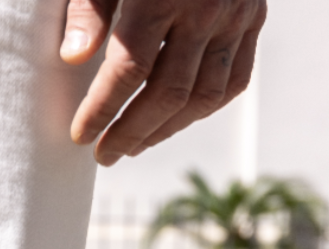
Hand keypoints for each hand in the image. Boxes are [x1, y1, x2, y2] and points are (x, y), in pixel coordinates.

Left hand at [59, 0, 266, 165]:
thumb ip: (89, 6)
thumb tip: (73, 59)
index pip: (129, 69)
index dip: (102, 109)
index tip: (79, 135)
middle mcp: (207, 5)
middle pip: (167, 92)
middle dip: (131, 131)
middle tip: (103, 154)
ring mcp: (237, 14)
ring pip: (203, 96)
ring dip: (165, 129)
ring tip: (133, 144)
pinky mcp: (255, 17)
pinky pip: (233, 81)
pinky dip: (202, 109)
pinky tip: (173, 121)